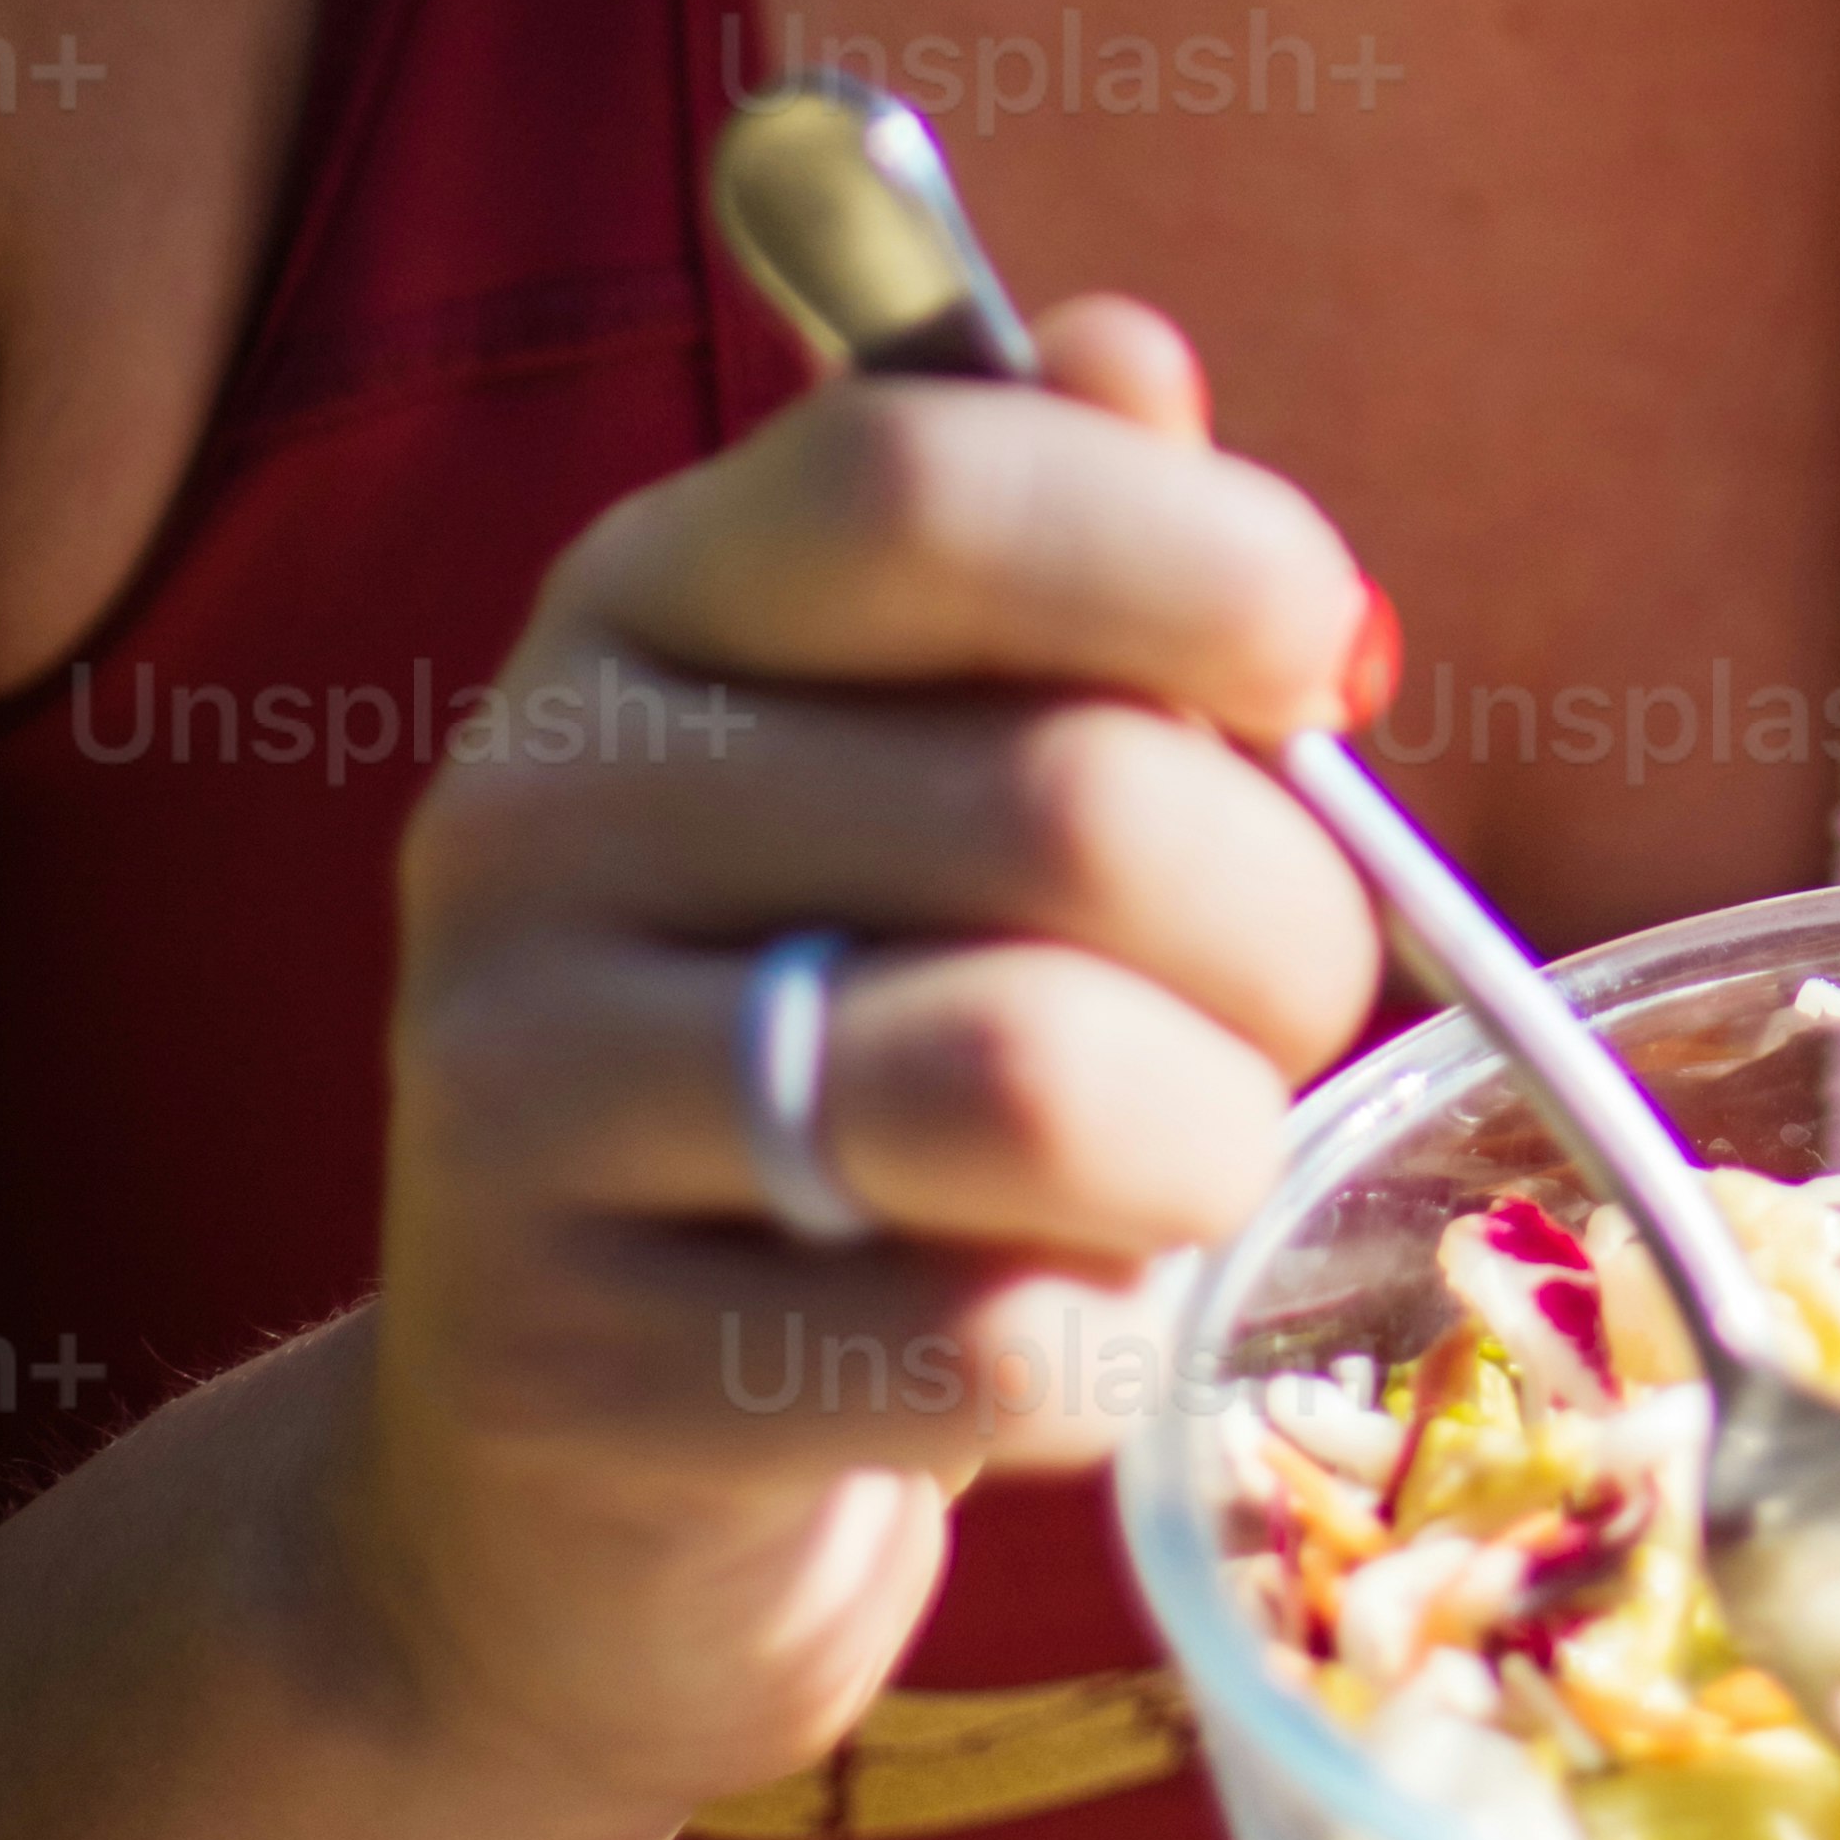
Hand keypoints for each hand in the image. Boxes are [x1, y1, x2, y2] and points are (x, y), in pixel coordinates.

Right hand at [320, 292, 1381, 1832]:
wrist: (553, 1477)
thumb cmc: (831, 1044)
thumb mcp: (925, 763)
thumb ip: (1055, 559)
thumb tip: (1138, 361)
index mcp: (641, 607)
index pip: (916, 480)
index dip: (1189, 553)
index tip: (1327, 661)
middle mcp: (534, 813)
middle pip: (1063, 800)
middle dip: (1283, 926)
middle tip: (1284, 1007)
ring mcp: (511, 1095)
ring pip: (1036, 1079)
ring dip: (1206, 1145)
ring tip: (1180, 1169)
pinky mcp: (565, 1372)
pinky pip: (984, 1345)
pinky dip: (1103, 1351)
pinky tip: (1052, 1332)